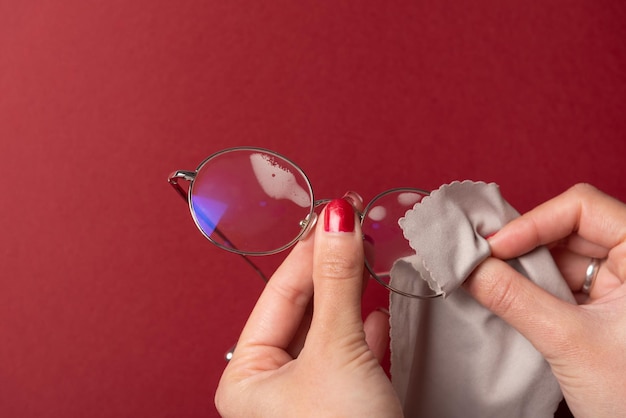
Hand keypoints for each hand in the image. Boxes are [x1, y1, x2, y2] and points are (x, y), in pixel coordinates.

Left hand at [215, 194, 401, 417]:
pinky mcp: (340, 405)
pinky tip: (378, 312)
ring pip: (328, 331)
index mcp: (246, 375)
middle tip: (353, 228)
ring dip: (351, 297)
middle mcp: (269, 386)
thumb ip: (337, 282)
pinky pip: (349, 356)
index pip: (279, 294)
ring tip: (367, 258)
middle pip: (303, 310)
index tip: (335, 212)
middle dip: (331, 270)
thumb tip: (337, 218)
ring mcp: (305, 397)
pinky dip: (366, 332)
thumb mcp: (338, 349)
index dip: (310, 250)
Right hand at [465, 183, 625, 417]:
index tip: (495, 248)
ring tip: (491, 284)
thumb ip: (513, 299)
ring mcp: (622, 284)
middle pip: (568, 228)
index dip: (535, 222)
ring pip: (562, 256)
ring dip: (524, 269)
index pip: (583, 208)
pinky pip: (563, 281)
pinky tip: (509, 299)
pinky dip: (534, 288)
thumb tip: (467, 266)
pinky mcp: (606, 305)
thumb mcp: (568, 342)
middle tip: (482, 261)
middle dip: (523, 246)